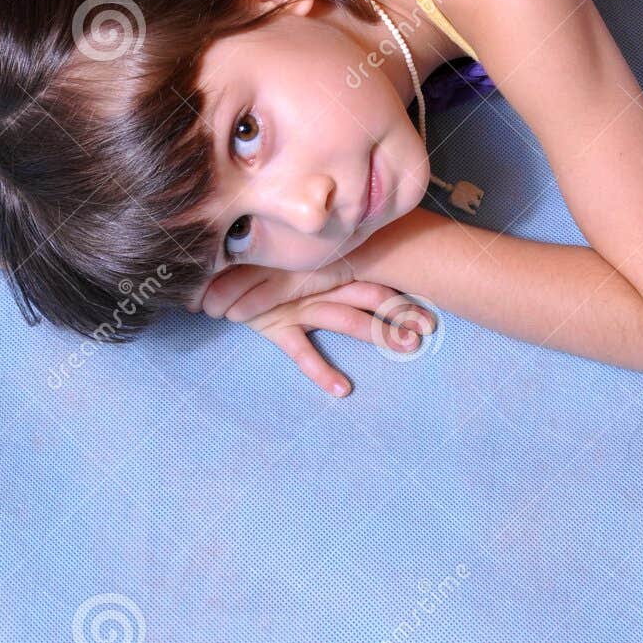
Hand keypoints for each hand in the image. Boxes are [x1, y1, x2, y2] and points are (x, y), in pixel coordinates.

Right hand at [186, 262, 436, 397]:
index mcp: (323, 264)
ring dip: (375, 331)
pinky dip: (321, 370)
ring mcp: (295, 304)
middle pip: (366, 295)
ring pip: (343, 317)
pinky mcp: (275, 325)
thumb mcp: (292, 256)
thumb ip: (324, 255)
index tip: (432, 300)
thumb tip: (366, 254)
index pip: (370, 272)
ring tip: (405, 347)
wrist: (210, 273)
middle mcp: (315, 282)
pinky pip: (301, 351)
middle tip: (430, 325)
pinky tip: (343, 388)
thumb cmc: (257, 265)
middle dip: (399, 311)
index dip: (400, 286)